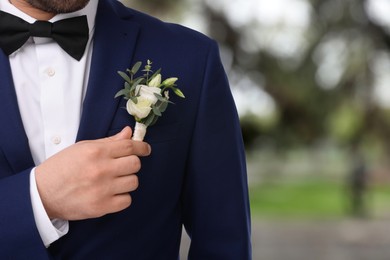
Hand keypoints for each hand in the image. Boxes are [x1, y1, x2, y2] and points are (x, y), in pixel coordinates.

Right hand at [35, 126, 150, 219]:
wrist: (42, 193)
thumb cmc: (62, 167)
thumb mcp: (82, 148)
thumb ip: (108, 142)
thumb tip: (129, 133)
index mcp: (96, 152)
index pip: (129, 146)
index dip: (141, 147)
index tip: (145, 149)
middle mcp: (101, 170)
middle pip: (135, 164)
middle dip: (132, 163)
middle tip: (123, 166)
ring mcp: (102, 189)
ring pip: (133, 182)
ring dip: (127, 180)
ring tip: (114, 181)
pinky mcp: (101, 206)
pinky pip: (127, 200)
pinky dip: (122, 197)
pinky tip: (111, 193)